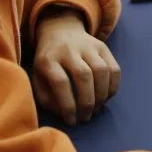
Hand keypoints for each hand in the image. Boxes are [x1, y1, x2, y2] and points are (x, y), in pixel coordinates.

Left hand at [32, 8, 119, 125]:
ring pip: (101, 71)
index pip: (61, 82)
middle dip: (87, 102)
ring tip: (96, 109)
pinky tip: (106, 97)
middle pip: (83, 76)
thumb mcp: (38, 79)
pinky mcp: (102, 46)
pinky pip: (114, 68)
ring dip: (102, 95)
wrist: (60, 31)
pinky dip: (113, 86)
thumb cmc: (48, 63)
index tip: (71, 120)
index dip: (68, 105)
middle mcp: (69, 49)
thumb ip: (47, 98)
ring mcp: (88, 46)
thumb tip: (65, 113)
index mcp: (49, 59)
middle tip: (86, 117)